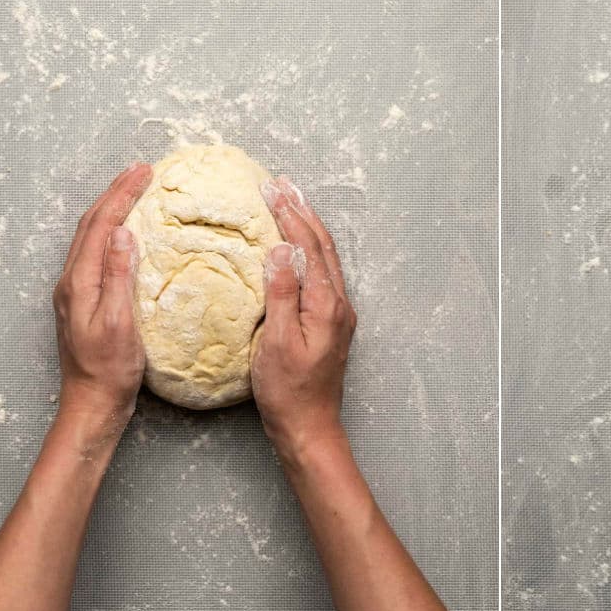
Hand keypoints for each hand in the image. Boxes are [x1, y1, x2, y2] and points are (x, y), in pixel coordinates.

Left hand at [53, 162, 151, 436]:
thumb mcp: (119, 323)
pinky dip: (110, 230)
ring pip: (91, 235)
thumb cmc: (109, 370)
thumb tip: (123, 232)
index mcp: (79, 282)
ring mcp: (75, 290)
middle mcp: (71, 281)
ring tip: (133, 190)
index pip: (101, 225)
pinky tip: (125, 231)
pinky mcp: (83, 299)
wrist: (91, 403)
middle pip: (91, 224)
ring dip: (111, 208)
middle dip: (116, 193)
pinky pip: (95, 251)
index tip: (144, 172)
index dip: (122, 195)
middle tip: (141, 170)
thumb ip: (119, 276)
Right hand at [253, 176, 356, 457]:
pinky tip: (294, 246)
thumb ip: (281, 294)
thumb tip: (281, 249)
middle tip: (280, 183)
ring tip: (289, 202)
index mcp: (326, 305)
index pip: (309, 247)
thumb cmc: (288, 392)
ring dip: (306, 227)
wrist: (309, 427)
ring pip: (324, 257)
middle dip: (301, 211)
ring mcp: (337, 313)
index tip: (271, 188)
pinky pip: (321, 273)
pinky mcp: (330, 323)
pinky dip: (307, 249)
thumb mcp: (276, 343)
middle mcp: (339, 304)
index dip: (290, 215)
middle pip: (322, 245)